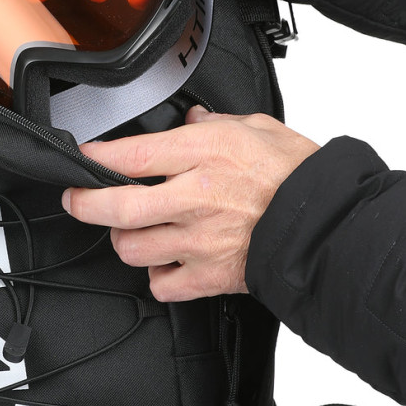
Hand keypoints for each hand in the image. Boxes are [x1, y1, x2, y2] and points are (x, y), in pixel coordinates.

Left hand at [62, 107, 319, 300]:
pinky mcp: (209, 276)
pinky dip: (158, 277)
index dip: (95, 158)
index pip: (130, 156)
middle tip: (76, 200)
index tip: (83, 158)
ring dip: (125, 241)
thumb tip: (191, 120)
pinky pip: (162, 285)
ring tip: (131, 232)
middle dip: (84, 204)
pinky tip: (166, 263)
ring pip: (132, 249)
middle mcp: (194, 198)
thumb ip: (216, 124)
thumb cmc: (297, 175)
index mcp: (203, 155)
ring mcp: (199, 241)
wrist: (329, 224)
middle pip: (117, 207)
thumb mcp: (257, 128)